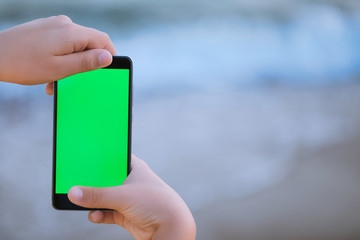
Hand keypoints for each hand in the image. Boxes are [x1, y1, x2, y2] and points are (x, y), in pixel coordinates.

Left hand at [0, 15, 115, 87]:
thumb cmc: (23, 64)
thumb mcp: (60, 68)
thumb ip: (86, 62)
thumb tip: (108, 57)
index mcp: (71, 32)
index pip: (103, 40)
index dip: (110, 55)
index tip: (110, 70)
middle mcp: (64, 24)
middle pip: (89, 42)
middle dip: (87, 62)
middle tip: (78, 80)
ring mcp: (54, 25)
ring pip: (75, 45)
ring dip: (73, 63)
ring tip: (58, 80)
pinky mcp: (45, 29)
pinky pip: (63, 43)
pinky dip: (62, 58)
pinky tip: (51, 72)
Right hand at [68, 155, 195, 239]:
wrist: (171, 228)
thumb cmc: (156, 203)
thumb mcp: (123, 195)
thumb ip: (97, 195)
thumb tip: (74, 193)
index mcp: (135, 168)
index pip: (115, 156)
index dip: (102, 153)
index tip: (85, 152)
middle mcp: (132, 182)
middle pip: (107, 178)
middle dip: (94, 181)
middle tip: (77, 179)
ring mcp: (130, 199)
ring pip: (106, 196)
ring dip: (95, 200)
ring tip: (80, 199)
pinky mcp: (127, 215)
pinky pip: (108, 213)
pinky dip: (100, 214)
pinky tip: (93, 215)